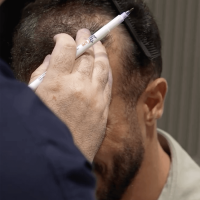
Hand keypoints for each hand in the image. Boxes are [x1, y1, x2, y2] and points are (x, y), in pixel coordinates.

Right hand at [29, 29, 111, 161]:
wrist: (62, 156)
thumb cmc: (45, 127)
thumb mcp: (34, 97)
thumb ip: (42, 74)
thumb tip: (52, 59)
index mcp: (56, 82)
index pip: (65, 48)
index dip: (64, 39)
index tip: (61, 39)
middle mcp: (78, 86)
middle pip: (87, 54)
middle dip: (85, 40)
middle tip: (84, 34)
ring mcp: (95, 97)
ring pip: (102, 65)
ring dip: (100, 51)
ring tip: (98, 44)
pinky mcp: (104, 108)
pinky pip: (109, 81)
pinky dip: (107, 69)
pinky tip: (105, 64)